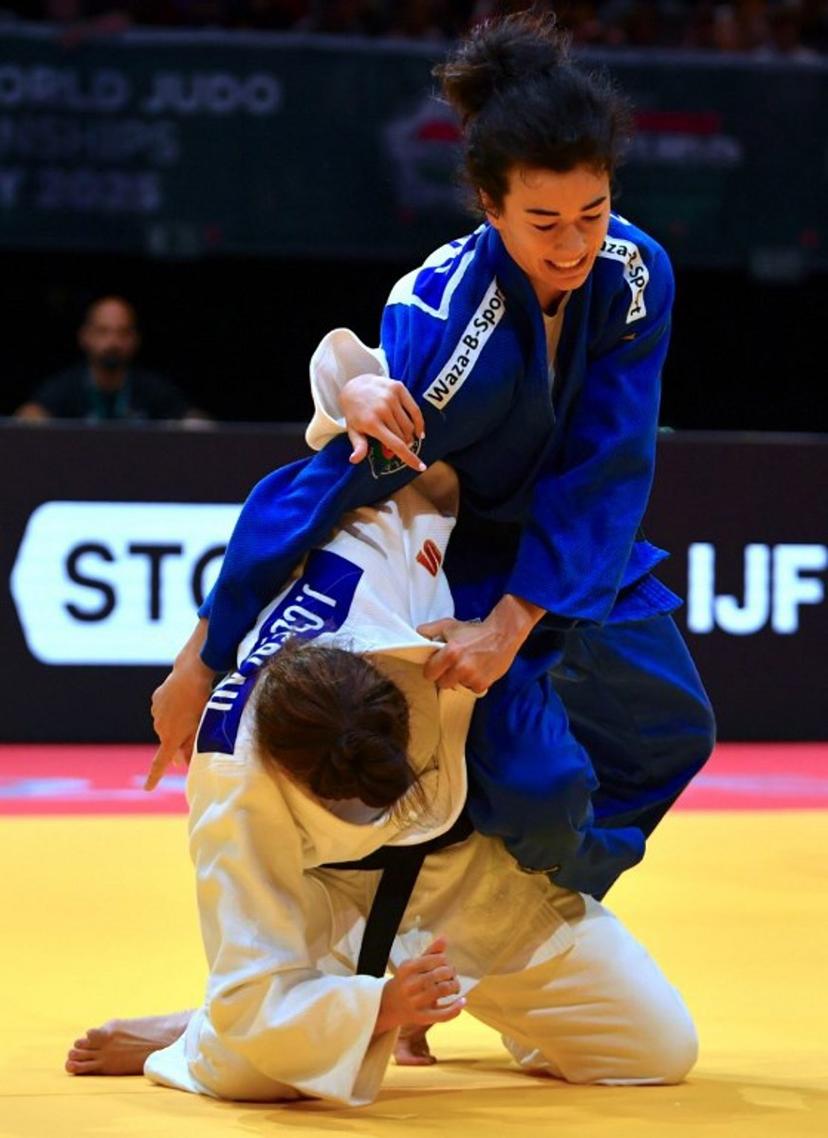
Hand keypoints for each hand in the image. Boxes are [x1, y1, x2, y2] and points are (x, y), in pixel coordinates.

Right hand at [144, 621, 215, 790]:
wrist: (190, 674)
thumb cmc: (200, 703)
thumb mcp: (200, 726)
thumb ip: (191, 745)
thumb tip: (183, 762)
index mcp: (170, 737)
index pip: (160, 762)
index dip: (154, 777)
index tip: (148, 788)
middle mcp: (159, 727)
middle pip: (168, 742)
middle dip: (177, 744)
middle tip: (191, 739)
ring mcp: (156, 713)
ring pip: (166, 726)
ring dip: (175, 725)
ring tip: (190, 712)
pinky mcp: (156, 701)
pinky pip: (163, 711)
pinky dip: (171, 711)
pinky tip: (182, 702)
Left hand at [339, 373, 425, 471]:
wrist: (354, 385)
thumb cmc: (355, 412)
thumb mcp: (353, 430)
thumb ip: (358, 446)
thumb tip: (354, 460)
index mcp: (371, 423)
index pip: (396, 444)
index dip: (410, 458)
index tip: (421, 467)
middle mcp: (382, 409)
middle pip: (403, 436)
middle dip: (402, 446)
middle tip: (394, 448)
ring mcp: (391, 397)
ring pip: (409, 425)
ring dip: (409, 436)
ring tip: (403, 438)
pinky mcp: (398, 388)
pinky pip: (415, 410)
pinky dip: (419, 423)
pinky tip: (418, 431)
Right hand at [374, 937, 463, 1036]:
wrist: (389, 1005)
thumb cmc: (407, 980)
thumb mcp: (414, 965)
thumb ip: (430, 953)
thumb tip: (444, 938)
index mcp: (407, 968)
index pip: (435, 959)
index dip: (446, 961)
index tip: (447, 964)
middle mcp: (409, 985)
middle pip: (439, 974)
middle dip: (451, 973)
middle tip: (452, 975)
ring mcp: (415, 1002)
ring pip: (442, 990)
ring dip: (455, 986)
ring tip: (455, 987)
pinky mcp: (421, 1018)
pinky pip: (441, 1015)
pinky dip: (455, 1009)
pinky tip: (463, 1002)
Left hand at [418, 595, 544, 692]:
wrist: (503, 634)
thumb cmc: (475, 630)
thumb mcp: (450, 625)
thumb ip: (430, 630)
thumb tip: (416, 634)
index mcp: (450, 653)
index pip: (429, 673)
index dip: (432, 669)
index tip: (437, 666)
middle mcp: (461, 667)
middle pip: (442, 683)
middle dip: (445, 675)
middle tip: (453, 665)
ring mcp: (472, 678)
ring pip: (457, 686)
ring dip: (460, 679)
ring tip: (468, 666)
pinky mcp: (483, 684)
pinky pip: (470, 689)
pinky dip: (472, 683)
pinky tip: (477, 670)